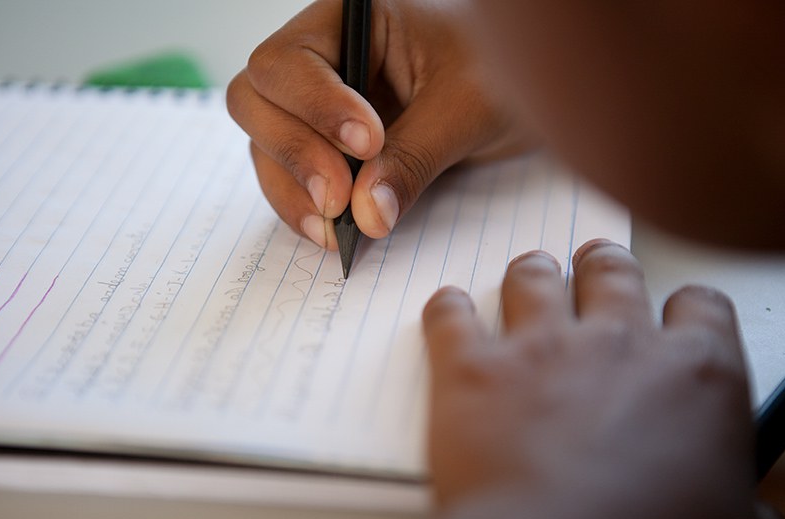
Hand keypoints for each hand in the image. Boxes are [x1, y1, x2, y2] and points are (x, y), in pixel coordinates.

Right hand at [227, 0, 530, 248]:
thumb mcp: (467, 108)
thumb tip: (365, 215)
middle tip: (338, 198)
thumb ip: (414, 156)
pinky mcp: (326, 149)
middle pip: (256, 99)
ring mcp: (317, 106)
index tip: (366, 145)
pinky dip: (305, 207)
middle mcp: (322, 58)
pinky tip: (335, 231)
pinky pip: (291, 178)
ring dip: (293, 190)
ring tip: (336, 228)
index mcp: (350, 18)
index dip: (317, 106)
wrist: (528, 91)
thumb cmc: (504, 72)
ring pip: (265, 145)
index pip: (292, 59)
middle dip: (294, 153)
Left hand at [398, 240, 784, 518]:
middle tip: (595, 271)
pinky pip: (450, 315)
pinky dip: (448, 309)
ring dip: (532, 275)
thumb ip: (747, 518)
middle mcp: (616, 344)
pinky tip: (451, 310)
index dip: (689, 308)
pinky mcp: (472, 368)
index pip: (703, 308)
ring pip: (534, 277)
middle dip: (604, 268)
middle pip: (612, 272)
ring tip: (530, 278)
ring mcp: (540, 348)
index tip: (679, 314)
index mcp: (694, 375)